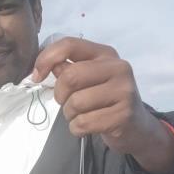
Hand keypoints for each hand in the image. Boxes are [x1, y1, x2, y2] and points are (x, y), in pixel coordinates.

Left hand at [31, 37, 173, 173]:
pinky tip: (87, 127)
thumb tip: (43, 67)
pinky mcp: (123, 115)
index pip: (69, 45)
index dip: (46, 58)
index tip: (36, 76)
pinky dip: (77, 129)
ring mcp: (124, 91)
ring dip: (69, 115)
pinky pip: (84, 123)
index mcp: (105, 54)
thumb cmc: (106, 101)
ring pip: (76, 103)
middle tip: (66, 103)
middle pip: (70, 77)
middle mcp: (118, 68)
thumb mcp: (90, 79)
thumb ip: (68, 69)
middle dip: (60, 94)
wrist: (136, 127)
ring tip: (80, 115)